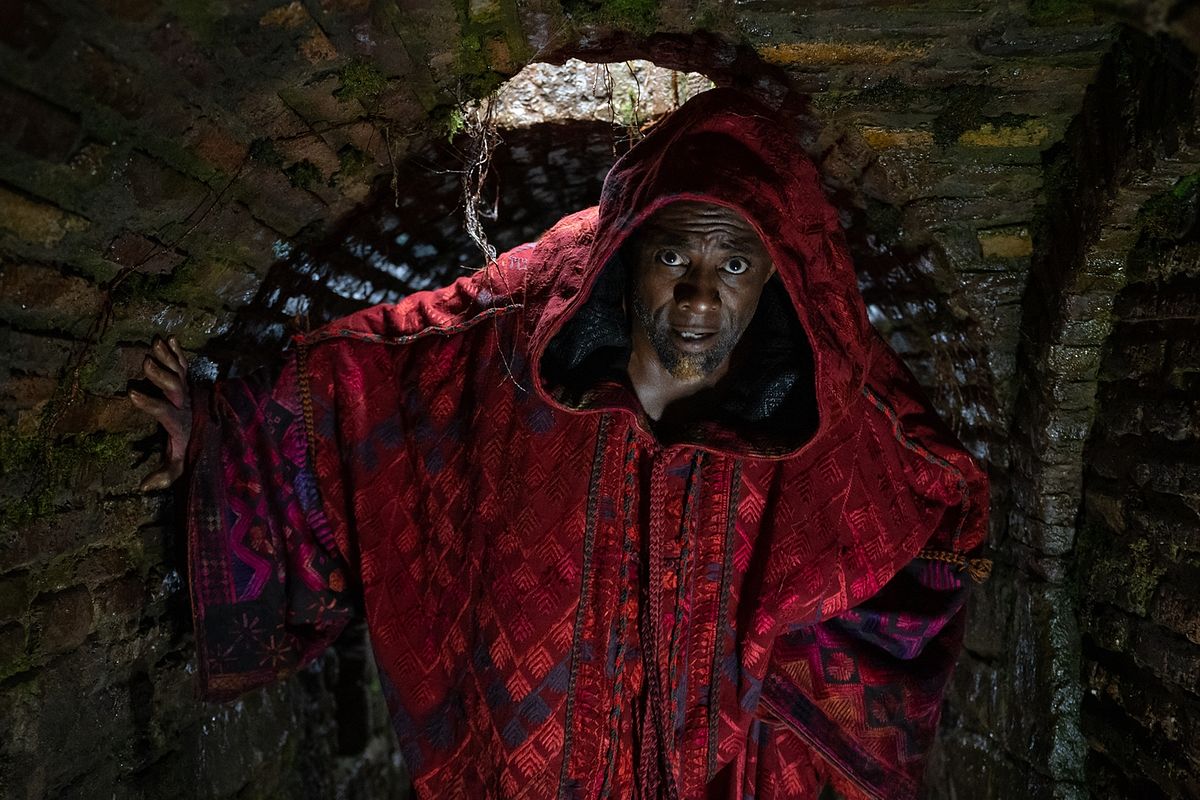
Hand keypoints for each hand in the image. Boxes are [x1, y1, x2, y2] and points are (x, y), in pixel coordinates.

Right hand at [129, 336, 191, 491]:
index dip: (150, 404)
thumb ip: (165, 474)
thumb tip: (142, 487)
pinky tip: (169, 338)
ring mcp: (189, 392)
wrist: (213, 434)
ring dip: (167, 358)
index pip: (165, 412)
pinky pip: (184, 365)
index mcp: (181, 423)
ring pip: (180, 373)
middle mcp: (187, 405)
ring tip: (155, 343)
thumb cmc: (189, 449)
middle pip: (176, 388)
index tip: (131, 393)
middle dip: (162, 376)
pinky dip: (177, 352)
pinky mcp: (188, 383)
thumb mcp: (179, 465)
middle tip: (146, 362)